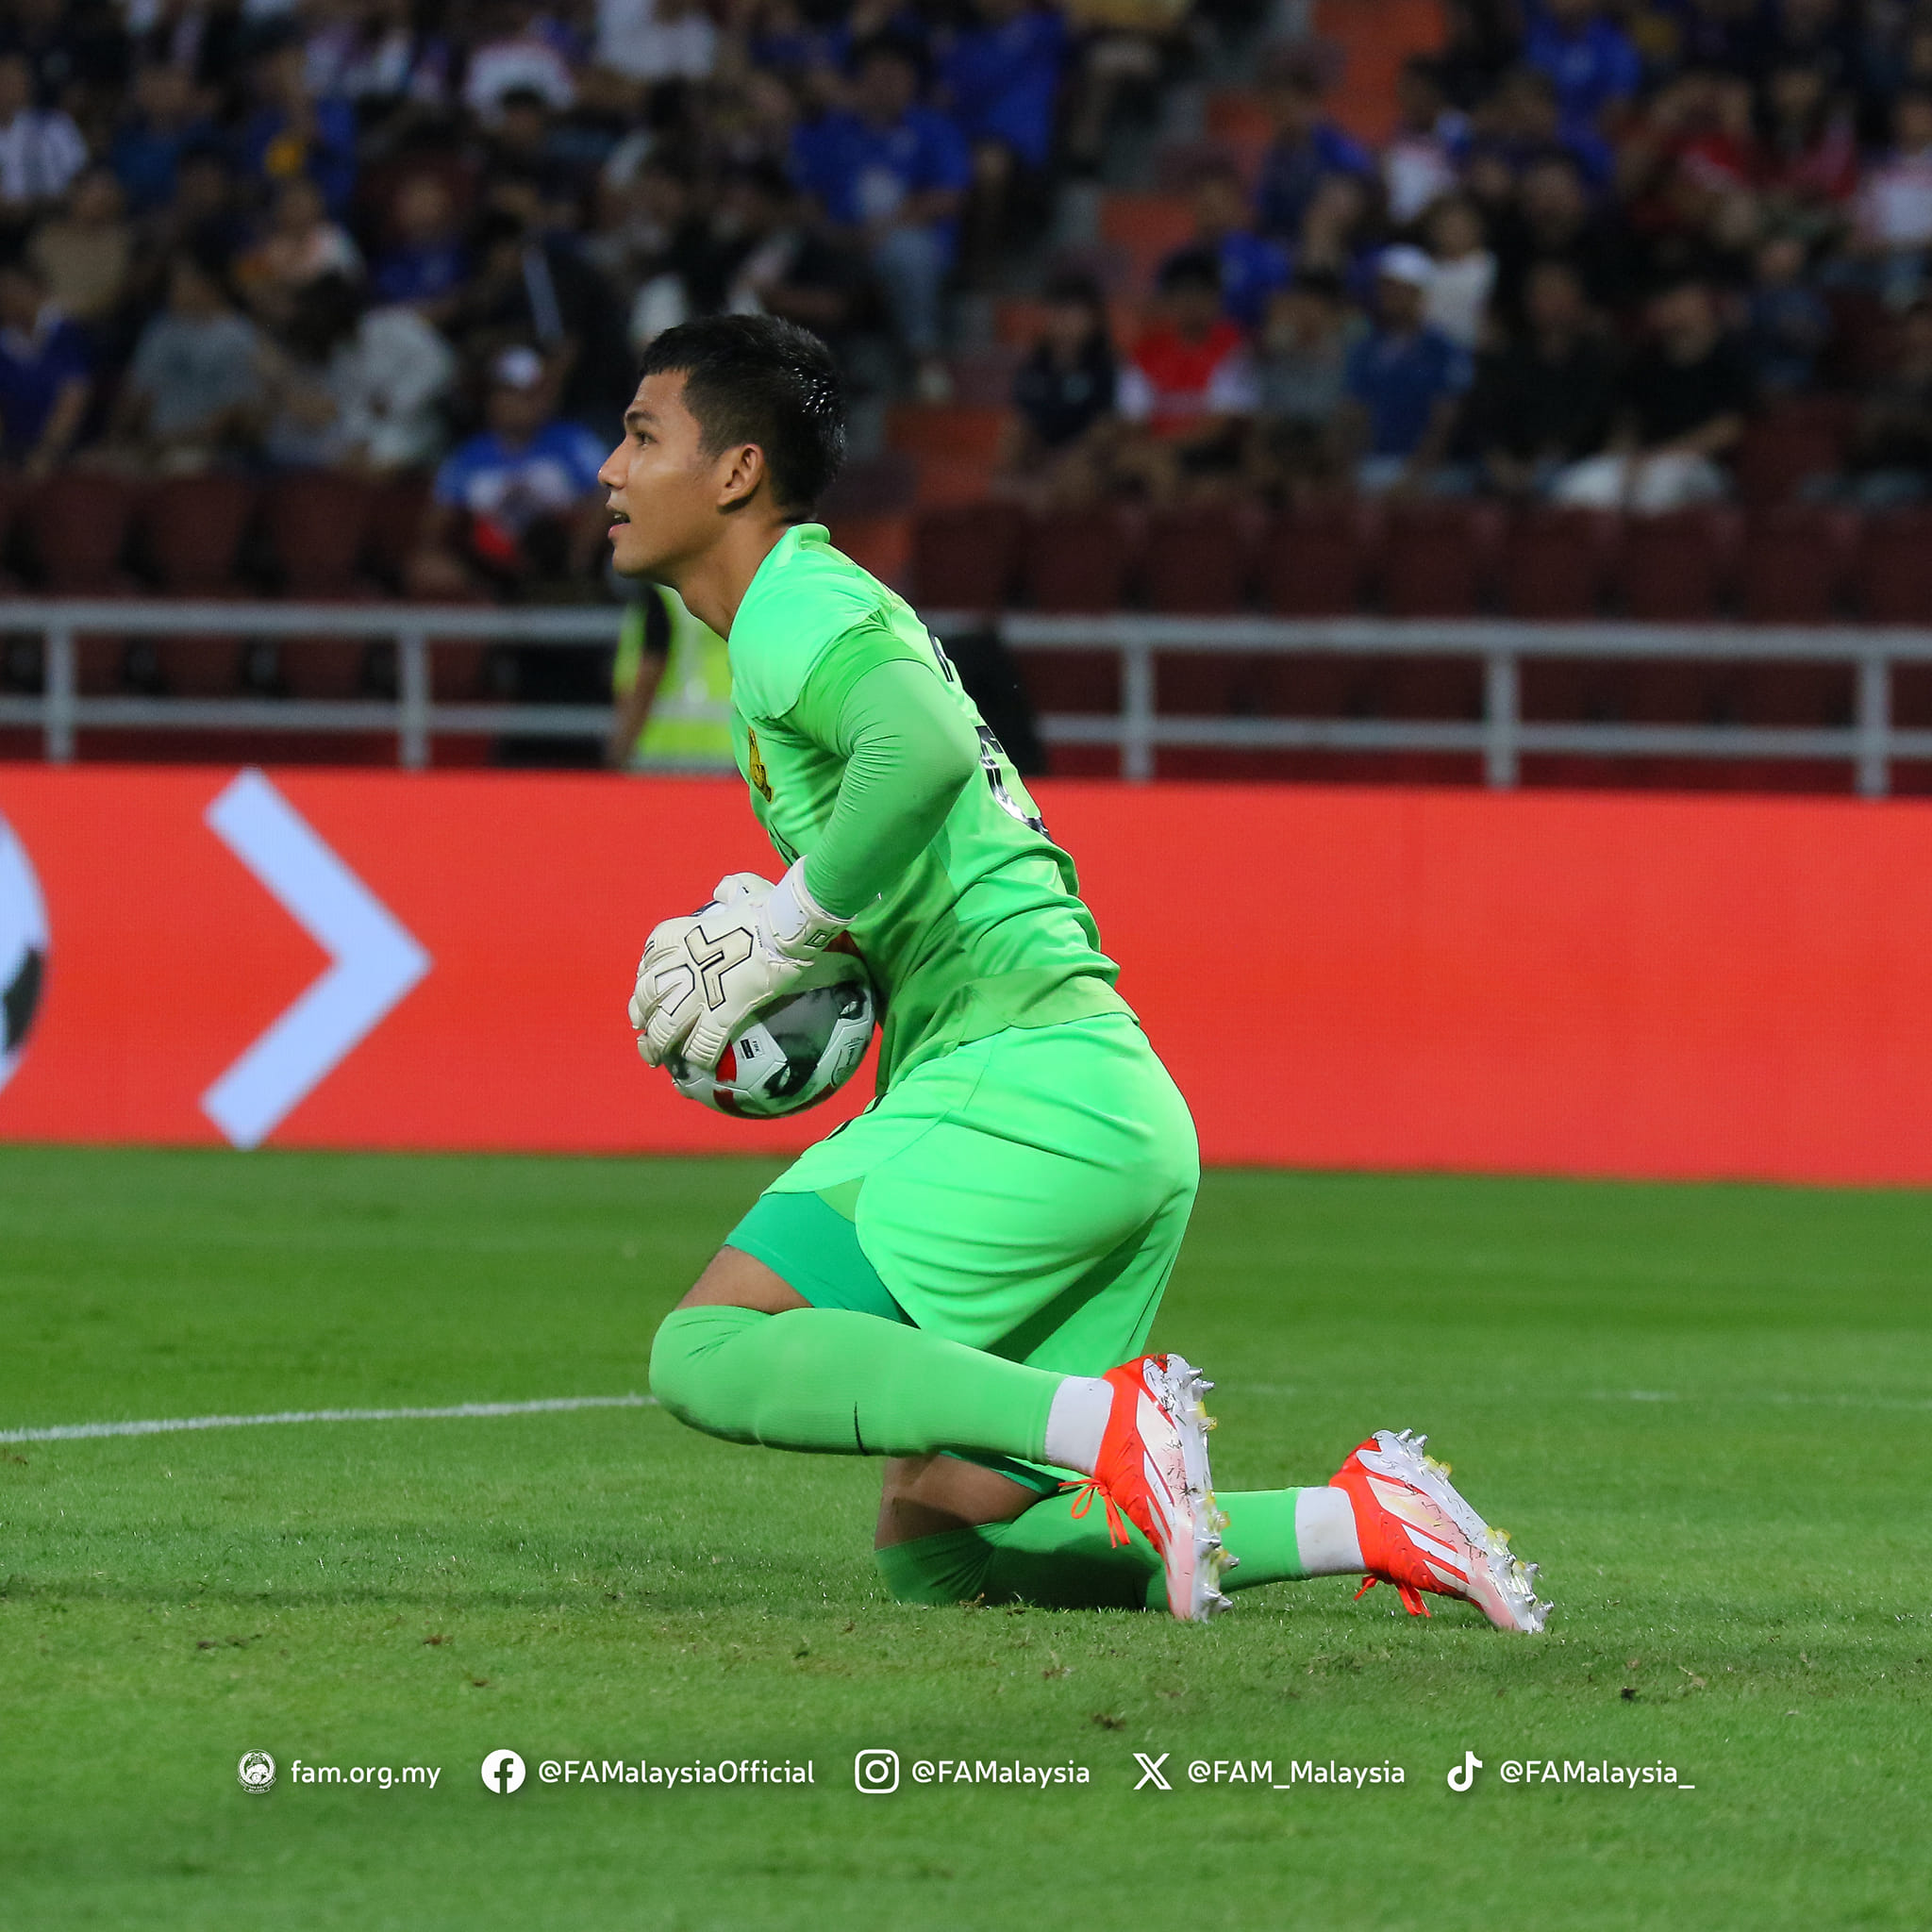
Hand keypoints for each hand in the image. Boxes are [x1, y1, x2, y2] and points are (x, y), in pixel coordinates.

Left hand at [627, 866, 845, 1071]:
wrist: (782, 928)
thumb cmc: (768, 907)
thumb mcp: (745, 890)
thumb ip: (731, 890)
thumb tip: (725, 888)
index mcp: (683, 935)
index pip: (651, 953)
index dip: (645, 971)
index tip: (646, 980)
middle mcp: (681, 966)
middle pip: (647, 993)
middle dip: (639, 1011)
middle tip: (640, 1025)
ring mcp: (698, 993)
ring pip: (664, 1025)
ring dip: (655, 1044)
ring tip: (653, 1057)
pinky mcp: (721, 1014)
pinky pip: (702, 1044)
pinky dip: (697, 1057)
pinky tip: (696, 1066)